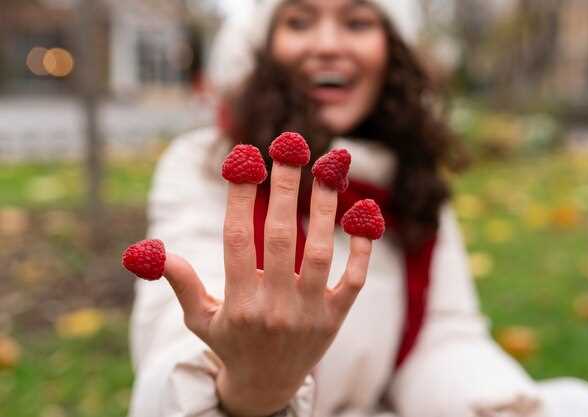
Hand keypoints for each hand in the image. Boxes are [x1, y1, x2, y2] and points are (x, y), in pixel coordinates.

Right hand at [163, 161, 372, 416]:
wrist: (268, 388)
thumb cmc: (231, 345)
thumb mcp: (200, 320)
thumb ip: (182, 284)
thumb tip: (153, 251)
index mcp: (239, 303)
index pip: (236, 239)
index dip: (239, 195)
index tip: (244, 158)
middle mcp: (275, 307)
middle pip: (279, 237)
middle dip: (284, 187)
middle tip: (290, 145)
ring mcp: (310, 314)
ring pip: (320, 251)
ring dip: (325, 207)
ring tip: (329, 167)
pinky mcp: (336, 319)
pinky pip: (355, 279)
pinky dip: (362, 248)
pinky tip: (365, 213)